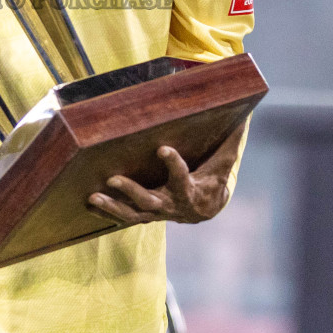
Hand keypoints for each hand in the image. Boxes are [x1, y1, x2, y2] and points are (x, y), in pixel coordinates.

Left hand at [87, 121, 244, 225]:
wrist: (205, 209)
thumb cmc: (213, 178)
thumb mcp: (223, 161)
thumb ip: (231, 140)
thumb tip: (244, 115)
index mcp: (190, 191)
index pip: (182, 178)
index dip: (173, 165)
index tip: (163, 148)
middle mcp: (171, 205)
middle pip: (150, 200)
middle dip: (131, 191)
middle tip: (113, 179)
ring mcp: (155, 212)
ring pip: (132, 214)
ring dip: (112, 207)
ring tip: (93, 197)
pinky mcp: (143, 214)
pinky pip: (124, 217)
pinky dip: (107, 213)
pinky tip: (89, 203)